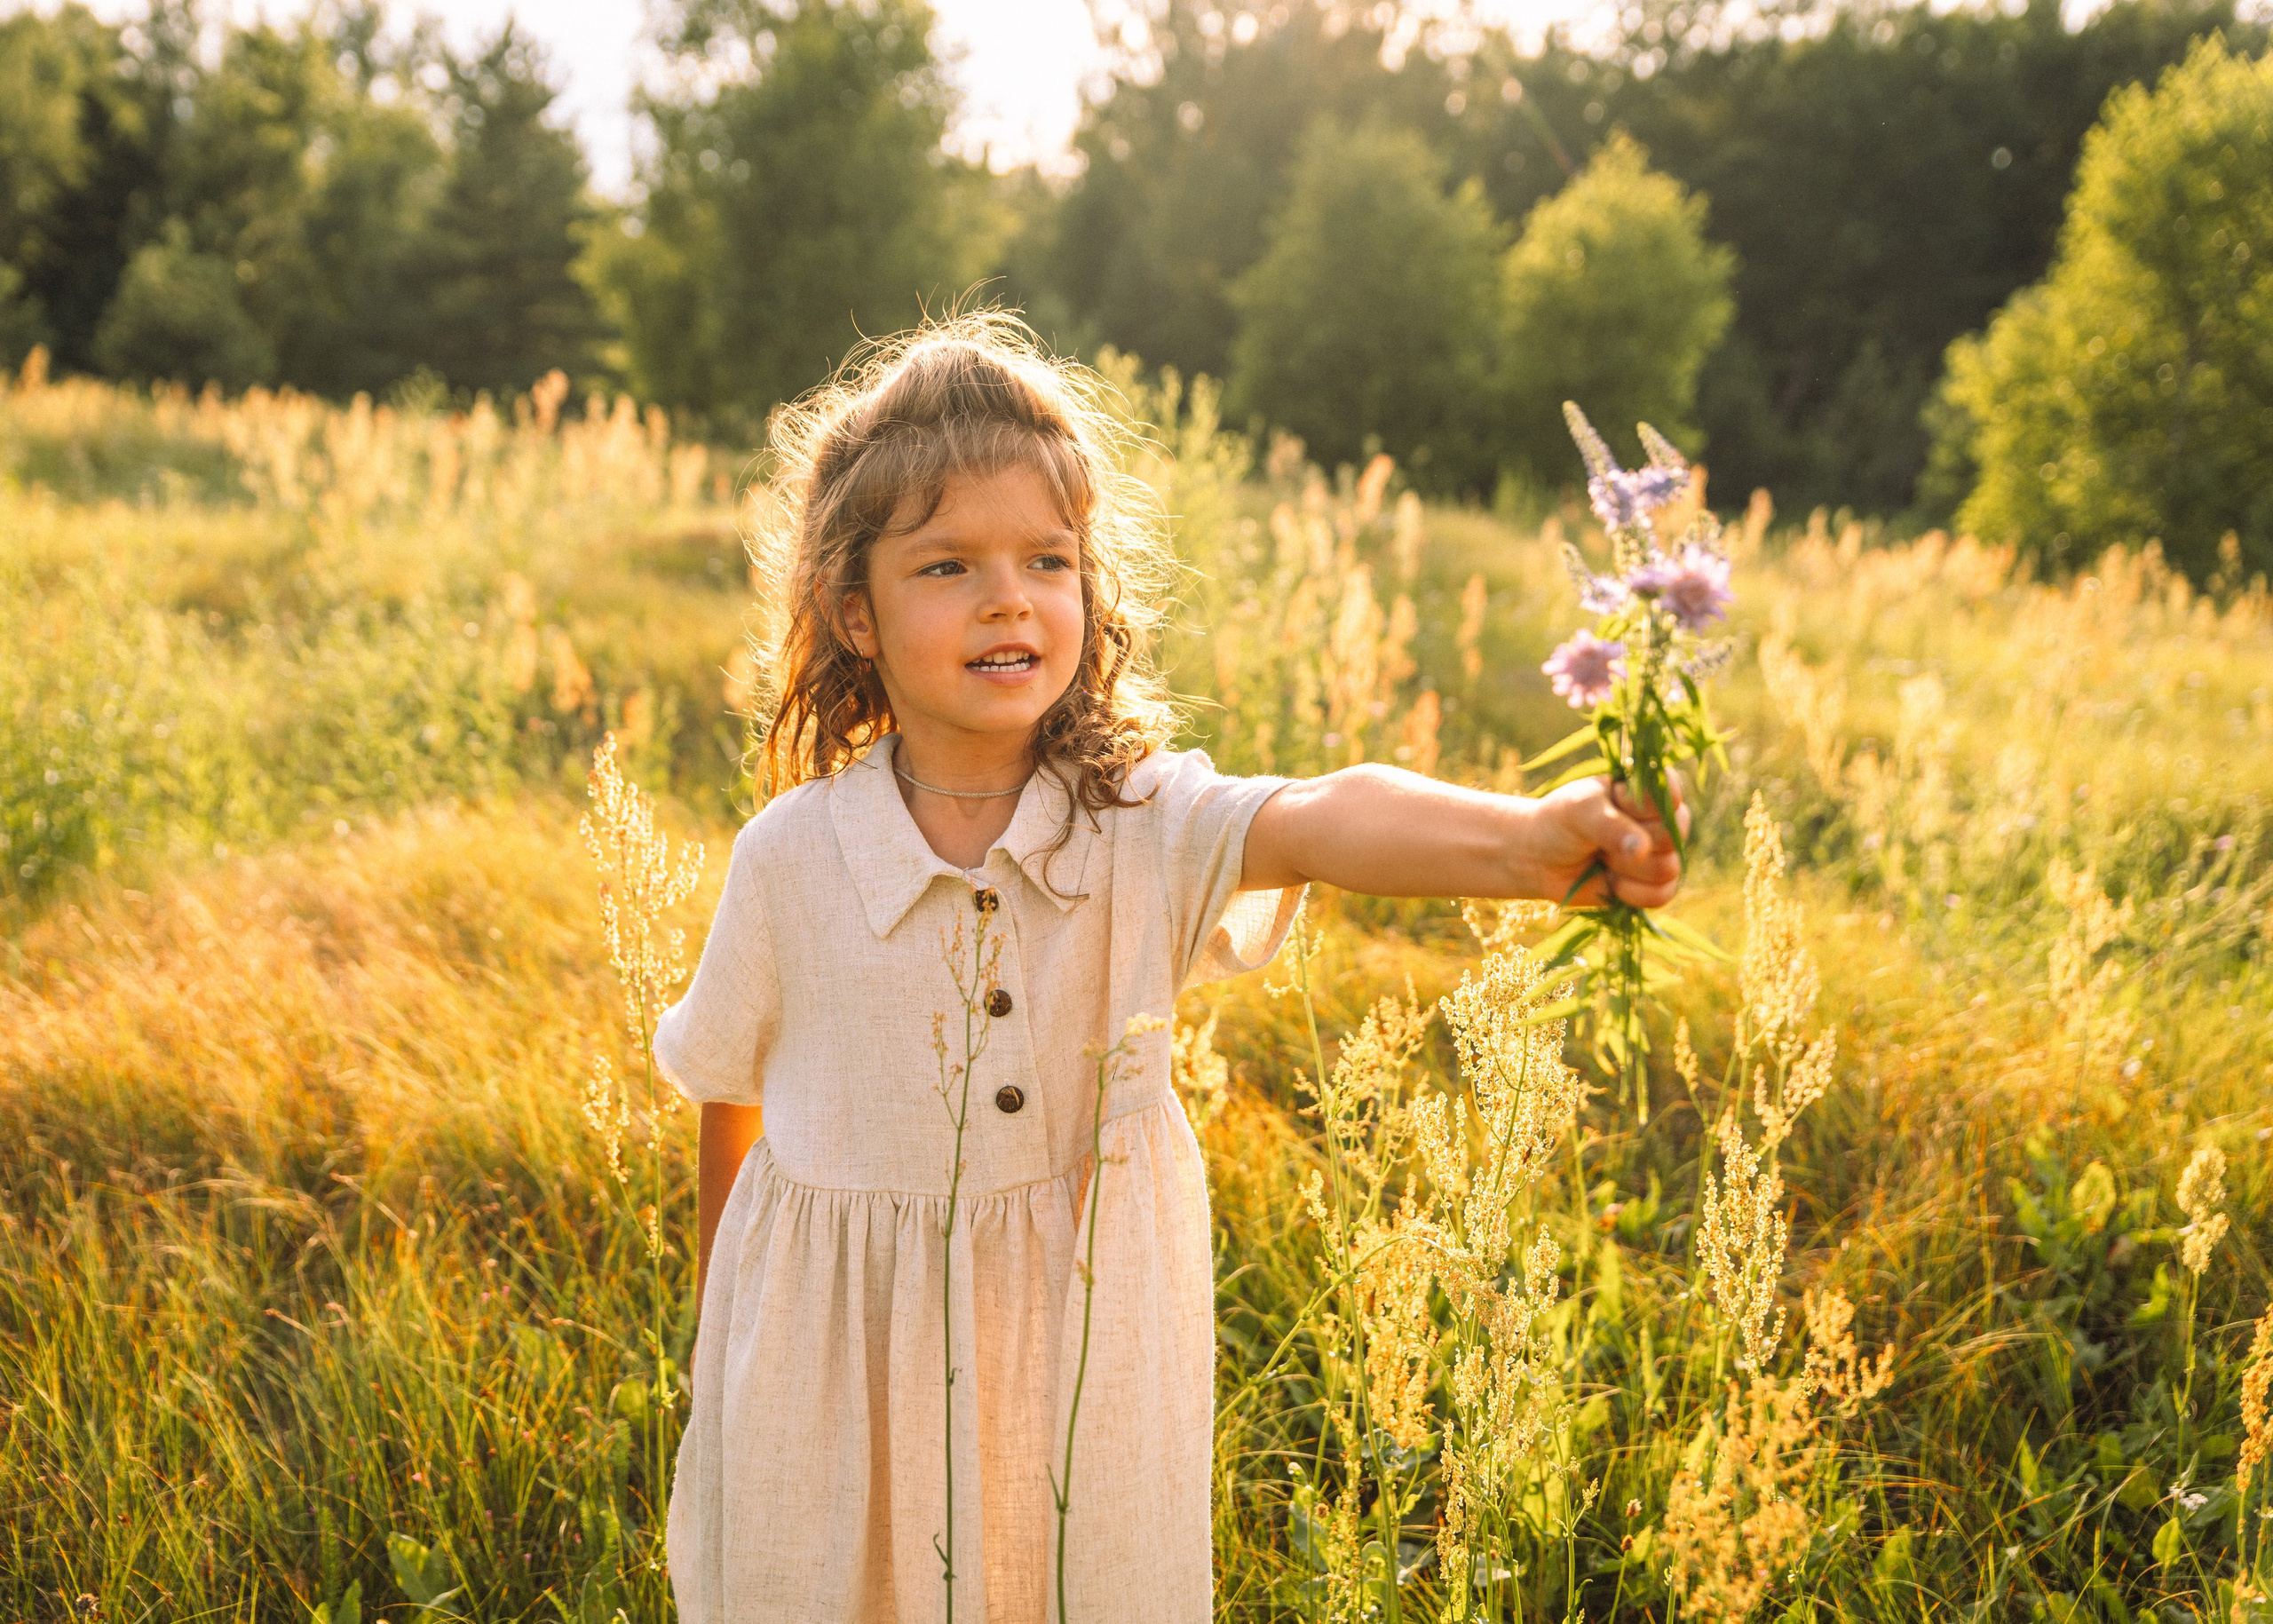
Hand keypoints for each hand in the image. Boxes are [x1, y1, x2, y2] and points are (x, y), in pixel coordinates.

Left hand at [1529, 774, 1689, 908]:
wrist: (1541, 858)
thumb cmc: (1561, 822)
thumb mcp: (1580, 812)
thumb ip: (1611, 826)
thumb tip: (1643, 851)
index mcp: (1648, 789)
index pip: (1669, 795)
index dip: (1640, 808)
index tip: (1613, 803)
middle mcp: (1663, 819)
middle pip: (1670, 837)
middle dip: (1625, 844)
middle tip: (1598, 837)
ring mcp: (1662, 853)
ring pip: (1666, 868)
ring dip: (1624, 870)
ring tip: (1602, 858)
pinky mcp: (1656, 884)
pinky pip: (1662, 894)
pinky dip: (1631, 893)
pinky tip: (1611, 882)